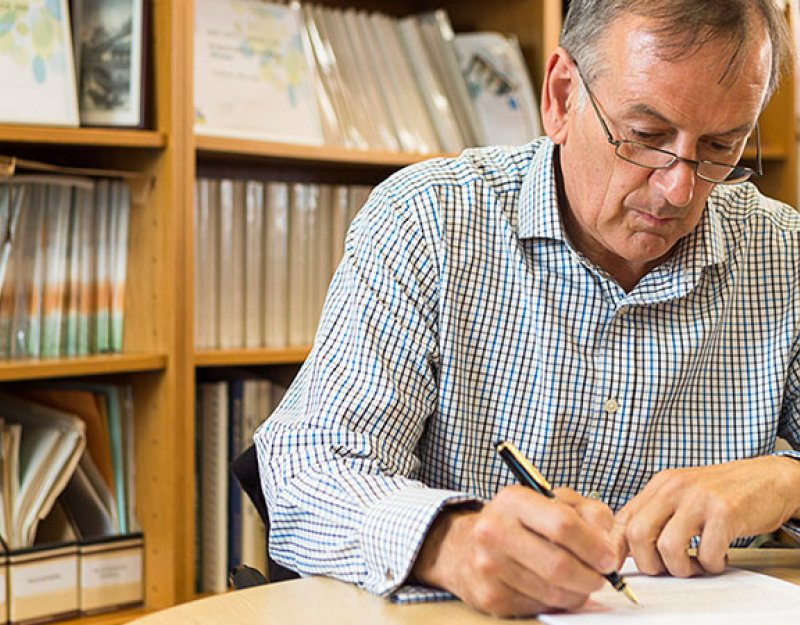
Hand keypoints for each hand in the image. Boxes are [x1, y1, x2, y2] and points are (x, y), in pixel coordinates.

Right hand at [411, 485, 617, 616]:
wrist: (464, 546)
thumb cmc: (517, 522)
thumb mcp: (550, 501)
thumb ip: (587, 512)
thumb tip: (607, 543)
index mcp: (512, 500)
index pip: (562, 524)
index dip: (594, 545)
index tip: (608, 557)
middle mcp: (494, 531)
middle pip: (559, 564)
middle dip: (591, 575)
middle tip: (601, 576)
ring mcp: (489, 566)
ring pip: (553, 592)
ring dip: (578, 592)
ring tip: (581, 581)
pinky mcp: (490, 597)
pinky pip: (540, 606)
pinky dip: (557, 601)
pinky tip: (554, 587)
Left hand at [614, 456, 799, 577]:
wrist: (768, 477)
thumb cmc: (724, 492)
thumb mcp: (682, 494)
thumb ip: (657, 514)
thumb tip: (628, 547)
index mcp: (660, 484)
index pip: (623, 518)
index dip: (617, 548)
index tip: (621, 567)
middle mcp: (674, 488)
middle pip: (638, 534)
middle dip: (649, 564)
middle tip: (667, 569)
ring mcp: (699, 499)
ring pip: (669, 548)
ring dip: (682, 568)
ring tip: (696, 564)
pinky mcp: (725, 513)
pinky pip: (707, 554)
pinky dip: (712, 565)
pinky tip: (718, 556)